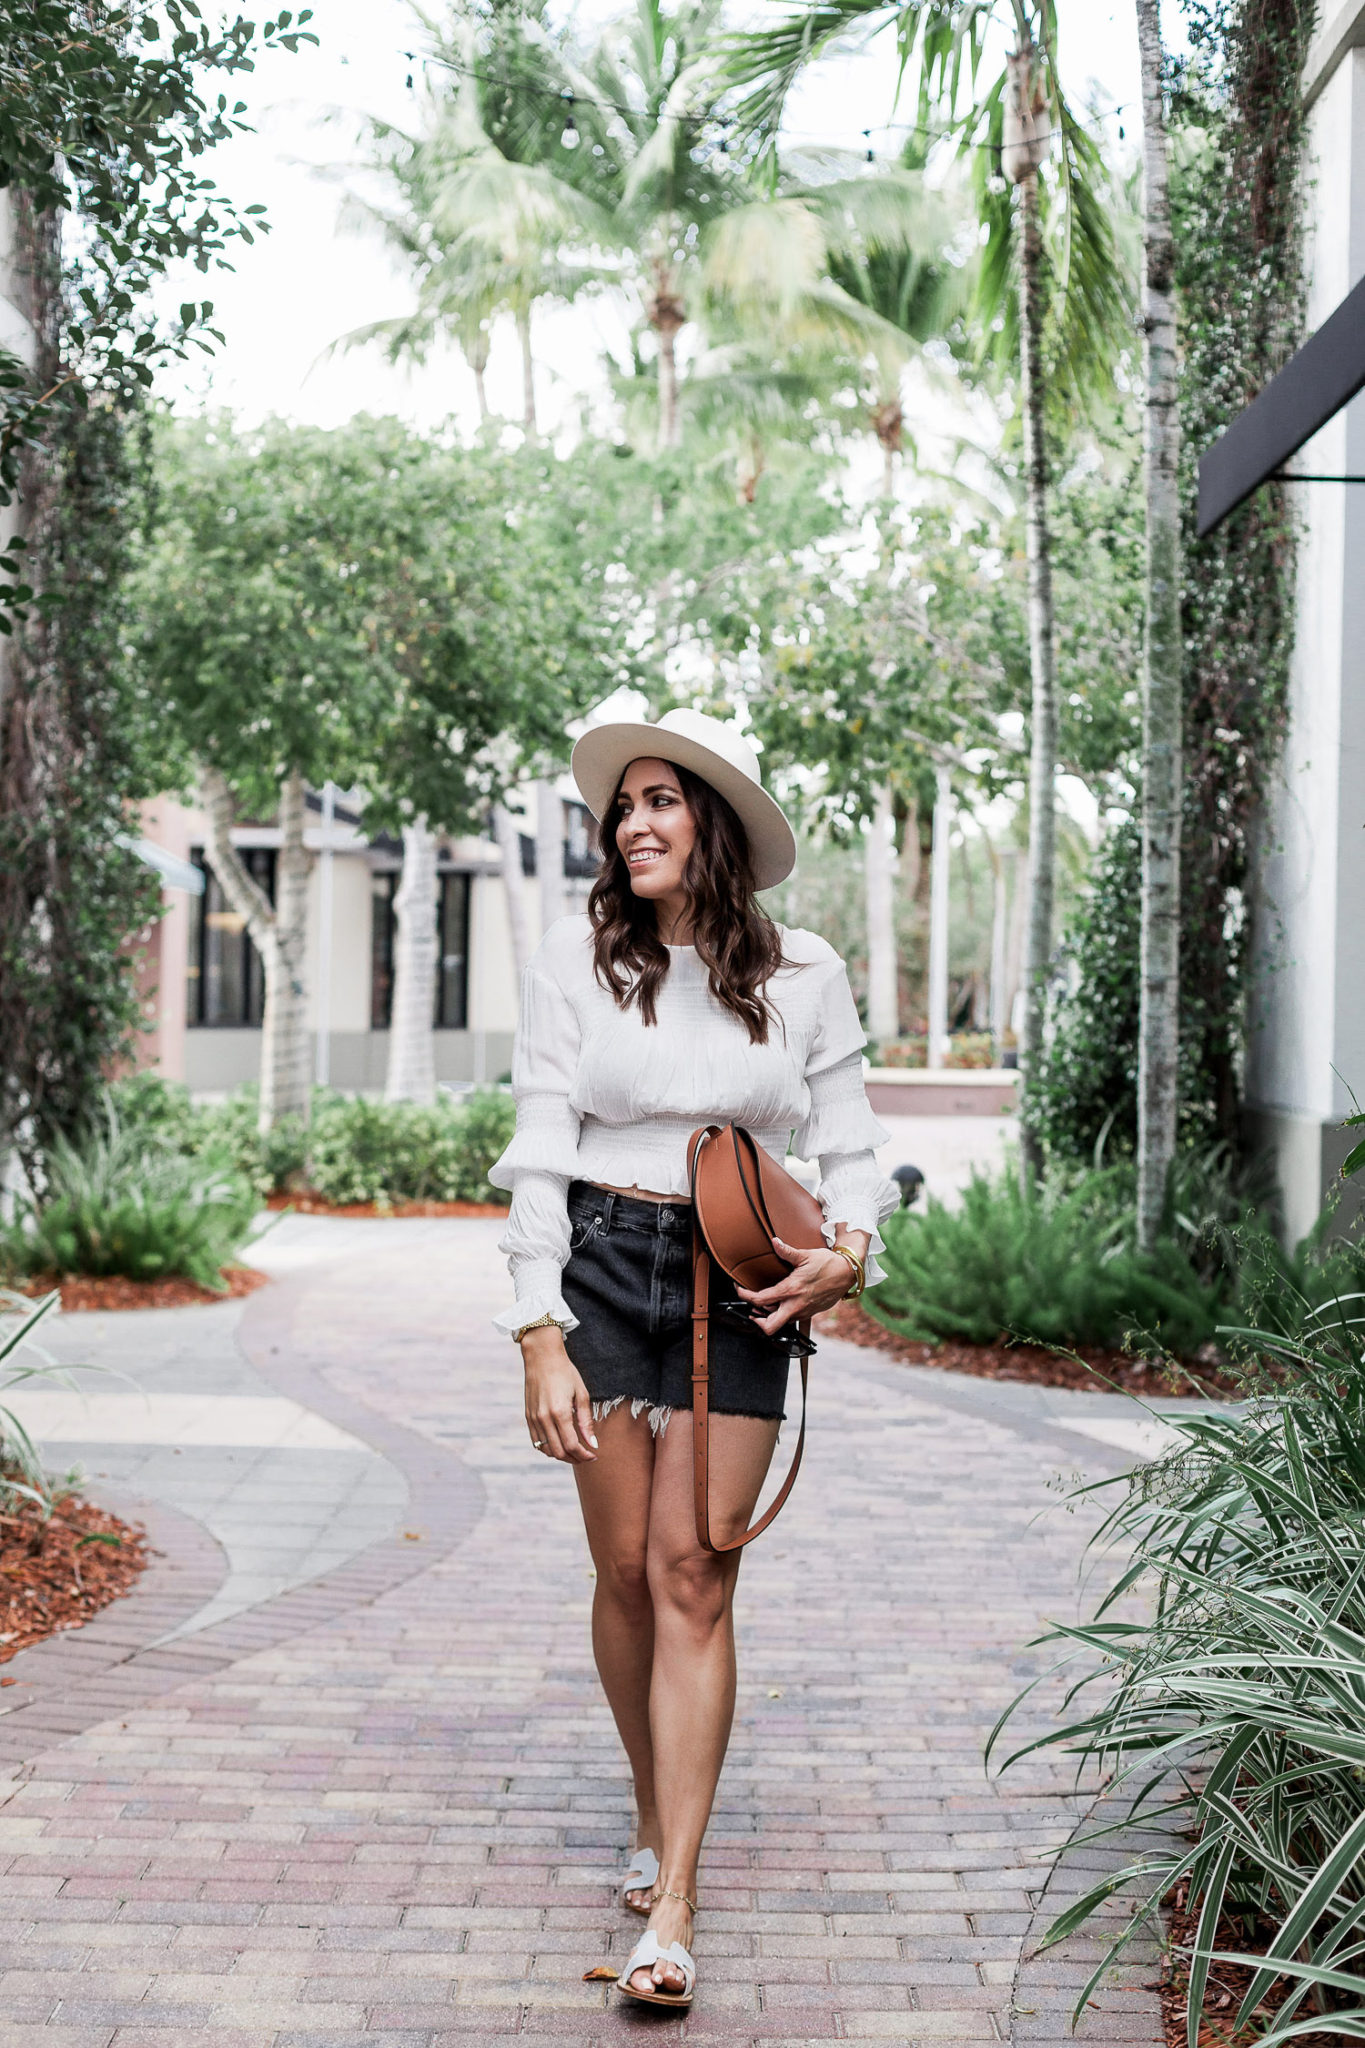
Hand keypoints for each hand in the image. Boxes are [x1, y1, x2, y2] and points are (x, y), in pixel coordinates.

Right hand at [522, 1327, 597, 1462]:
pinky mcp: (528, 1417)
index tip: (594, 1456)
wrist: (542, 1357)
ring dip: (561, 1455)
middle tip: (586, 1455)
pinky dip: (548, 1448)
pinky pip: (537, 1441)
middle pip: (559, 1452)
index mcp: (560, 1412)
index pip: (572, 1445)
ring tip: (574, 1451)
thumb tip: (593, 1443)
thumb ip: (586, 1421)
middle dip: (574, 1458)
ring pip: (546, 1450)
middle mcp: (544, 1418)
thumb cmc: (565, 1372)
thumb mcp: (582, 1394)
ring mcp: (534, 1418)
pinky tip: (560, 1443)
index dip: (584, 1455)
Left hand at [735, 1236, 856, 1335]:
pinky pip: (792, 1319)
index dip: (744, 1296)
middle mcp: (796, 1305)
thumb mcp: (805, 1255)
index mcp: (791, 1290)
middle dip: (757, 1321)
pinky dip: (783, 1313)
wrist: (847, 1272)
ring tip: (765, 1304)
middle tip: (751, 1309)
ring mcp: (803, 1311)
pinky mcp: (810, 1313)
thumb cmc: (827, 1263)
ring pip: (781, 1323)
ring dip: (770, 1316)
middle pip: (769, 1326)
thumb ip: (786, 1251)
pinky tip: (782, 1303)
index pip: (760, 1300)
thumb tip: (774, 1241)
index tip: (739, 1290)